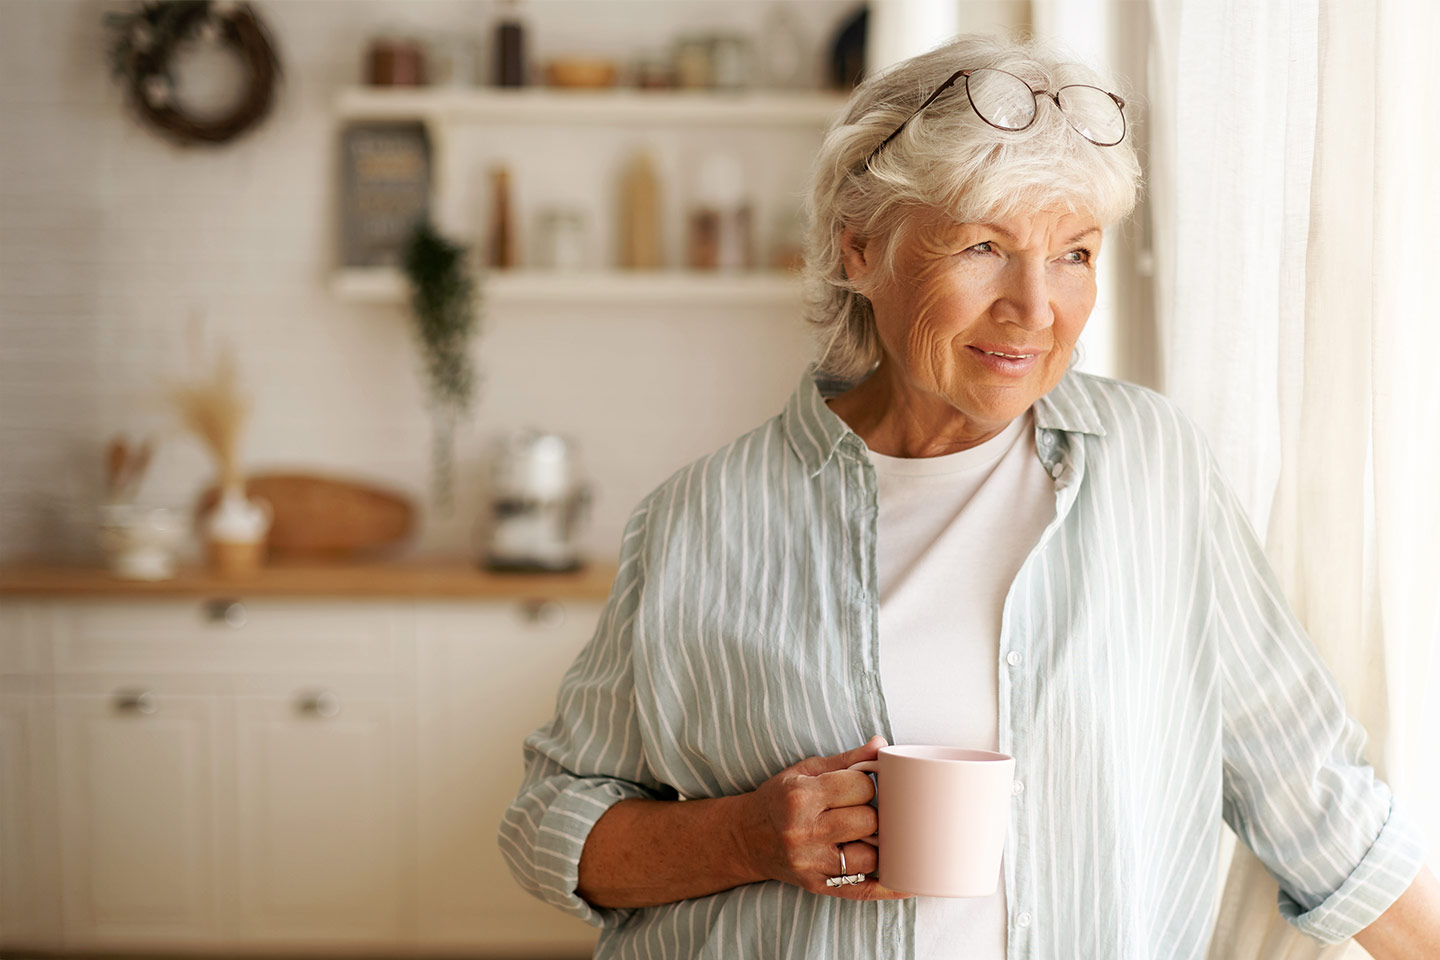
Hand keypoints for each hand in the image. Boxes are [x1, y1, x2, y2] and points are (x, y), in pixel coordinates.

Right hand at [735, 735, 909, 900]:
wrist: (745, 837)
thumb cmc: (778, 799)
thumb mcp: (805, 771)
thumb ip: (846, 760)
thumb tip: (881, 745)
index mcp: (801, 797)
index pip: (862, 787)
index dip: (868, 785)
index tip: (858, 787)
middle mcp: (804, 832)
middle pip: (869, 821)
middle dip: (873, 814)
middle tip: (861, 811)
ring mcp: (810, 863)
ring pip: (870, 856)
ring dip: (876, 845)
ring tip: (866, 835)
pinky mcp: (817, 886)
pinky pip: (863, 891)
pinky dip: (888, 887)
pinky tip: (905, 881)